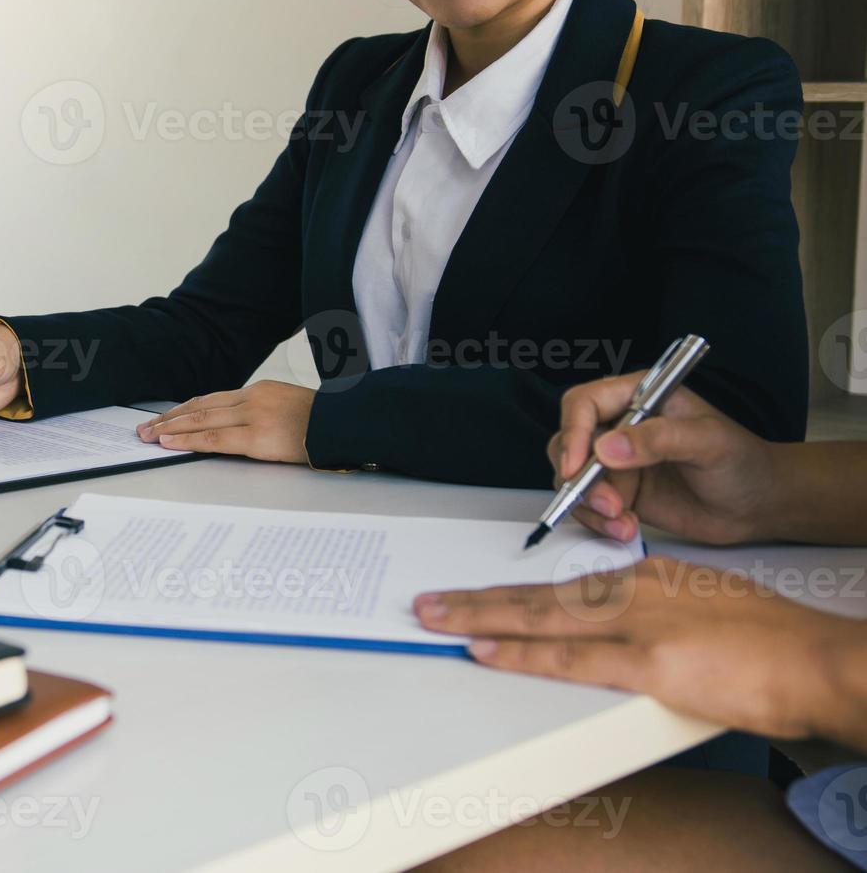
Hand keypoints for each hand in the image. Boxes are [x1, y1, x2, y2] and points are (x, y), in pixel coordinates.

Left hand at [135, 381, 315, 463]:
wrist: (345, 424)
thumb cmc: (322, 423)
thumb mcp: (287, 408)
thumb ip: (260, 414)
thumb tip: (235, 427)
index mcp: (258, 391)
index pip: (211, 399)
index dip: (184, 409)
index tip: (165, 417)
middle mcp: (251, 399)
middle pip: (200, 406)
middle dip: (169, 419)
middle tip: (144, 428)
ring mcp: (253, 416)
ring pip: (201, 420)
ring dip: (170, 429)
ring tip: (149, 436)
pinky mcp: (257, 437)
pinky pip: (214, 438)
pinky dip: (188, 440)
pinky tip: (170, 443)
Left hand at [413, 557, 860, 741]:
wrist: (815, 658)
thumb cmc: (771, 639)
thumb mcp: (702, 604)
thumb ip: (654, 610)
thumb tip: (618, 625)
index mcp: (645, 579)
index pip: (561, 589)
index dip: (510, 597)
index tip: (472, 601)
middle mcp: (632, 594)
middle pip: (536, 598)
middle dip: (474, 601)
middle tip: (427, 604)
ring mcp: (636, 626)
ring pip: (539, 620)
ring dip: (480, 619)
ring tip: (435, 619)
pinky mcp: (648, 663)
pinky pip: (568, 657)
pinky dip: (520, 652)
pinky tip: (485, 648)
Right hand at [549, 373, 778, 544]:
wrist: (758, 506)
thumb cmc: (744, 463)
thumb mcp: (709, 442)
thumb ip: (660, 440)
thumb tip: (607, 449)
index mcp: (639, 396)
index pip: (585, 403)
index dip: (574, 432)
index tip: (577, 466)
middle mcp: (621, 426)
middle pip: (569, 442)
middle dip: (580, 477)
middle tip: (607, 504)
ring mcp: (617, 462)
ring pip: (573, 478)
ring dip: (590, 504)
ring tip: (623, 521)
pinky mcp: (619, 492)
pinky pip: (587, 505)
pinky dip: (599, 521)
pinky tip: (626, 528)